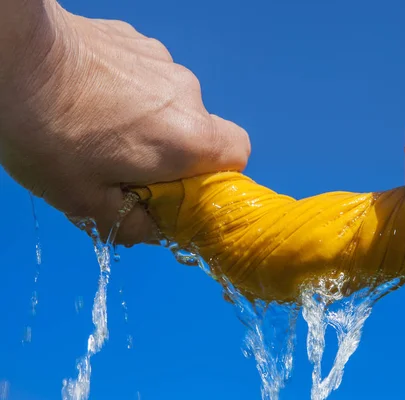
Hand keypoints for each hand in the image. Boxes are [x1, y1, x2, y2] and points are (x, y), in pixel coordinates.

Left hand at [0, 2, 249, 244]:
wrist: (12, 54)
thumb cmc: (48, 134)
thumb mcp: (83, 201)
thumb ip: (131, 225)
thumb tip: (154, 230)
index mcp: (187, 140)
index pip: (237, 157)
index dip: (216, 177)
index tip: (180, 188)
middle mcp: (188, 96)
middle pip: (201, 131)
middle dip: (175, 152)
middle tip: (127, 163)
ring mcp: (164, 62)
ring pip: (172, 103)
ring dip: (150, 120)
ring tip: (99, 124)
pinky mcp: (137, 41)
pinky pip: (148, 76)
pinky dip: (132, 91)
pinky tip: (92, 93)